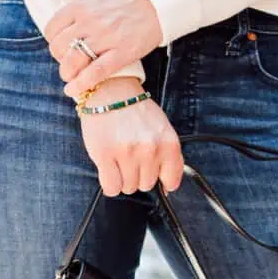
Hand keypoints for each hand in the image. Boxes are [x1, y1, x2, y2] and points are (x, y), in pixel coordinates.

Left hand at [38, 0, 162, 98]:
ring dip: (67, 72)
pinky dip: (82, 84)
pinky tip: (73, 89)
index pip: (53, 28)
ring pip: (74, 62)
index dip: (53, 38)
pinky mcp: (122, 53)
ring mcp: (106, 39)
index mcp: (81, 4)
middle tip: (68, 58)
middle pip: (60, 47)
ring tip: (70, 74)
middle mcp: (90, 22)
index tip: (62, 42)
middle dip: (59, 56)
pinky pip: (96, 73)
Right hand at [78, 78, 183, 197]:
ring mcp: (127, 153)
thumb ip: (169, 156)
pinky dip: (110, 183)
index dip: (160, 179)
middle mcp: (150, 149)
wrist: (111, 90)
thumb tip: (168, 188)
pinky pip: (111, 187)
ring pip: (128, 188)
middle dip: (138, 175)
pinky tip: (109, 168)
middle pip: (147, 185)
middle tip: (130, 156)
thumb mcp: (162, 129)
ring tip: (119, 158)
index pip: (171, 181)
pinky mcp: (105, 155)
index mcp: (169, 143)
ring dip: (123, 178)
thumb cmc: (136, 111)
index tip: (153, 172)